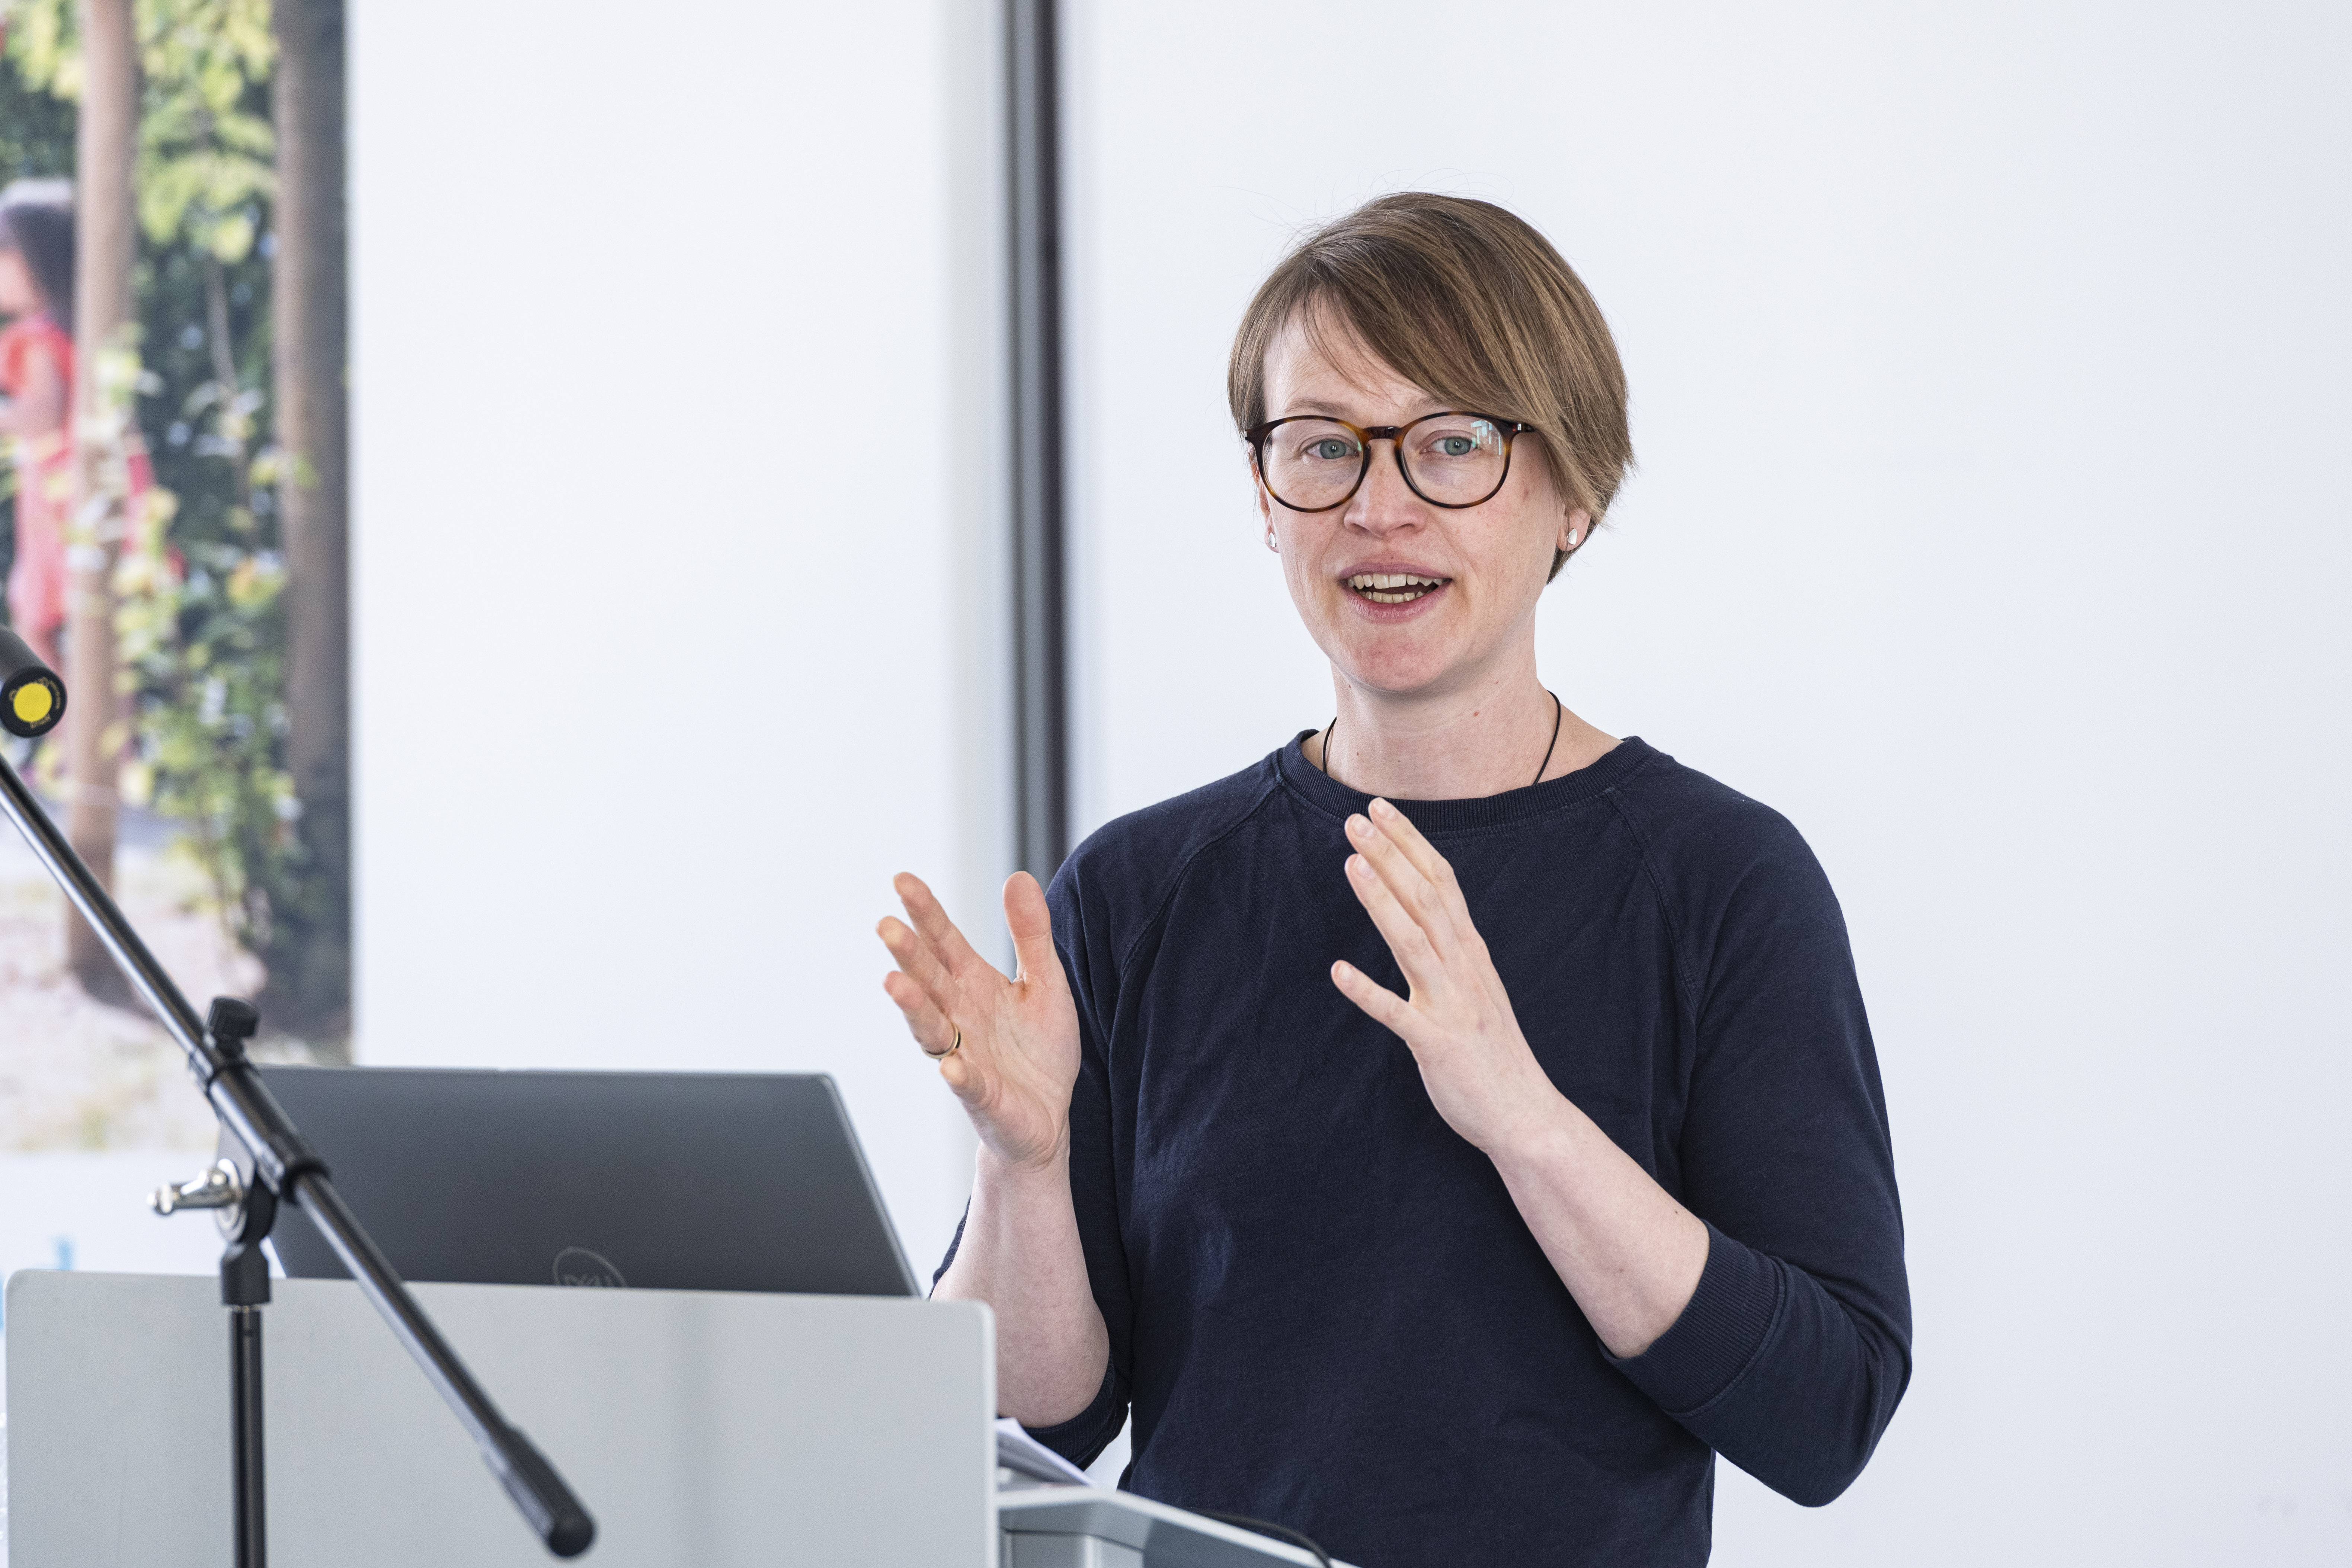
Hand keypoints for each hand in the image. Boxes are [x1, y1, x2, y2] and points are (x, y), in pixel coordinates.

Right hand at [879, 872, 1081, 1172]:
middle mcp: (960, 1016)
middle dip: (908, 954)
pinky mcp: (982, 1095)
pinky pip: (967, 1084)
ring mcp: (966, 1055)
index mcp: (974, 984)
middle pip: (928, 980)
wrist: (1050, 1114)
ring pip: (931, 1028)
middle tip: (886, 925)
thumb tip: (1018, 877)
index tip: (902, 880)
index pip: (944, 942)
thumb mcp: (1045, 982)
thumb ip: (1031, 934)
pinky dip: (959, 1074)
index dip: (925, 913)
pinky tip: (951, 1065)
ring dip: (913, 1007)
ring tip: (896, 983)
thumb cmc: (1039, 1048)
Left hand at [1331, 798, 1564, 1155]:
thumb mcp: (1477, 986)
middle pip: (1425, 899)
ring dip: (1380, 901)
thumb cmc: (1492, 1050)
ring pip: (1413, 942)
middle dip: (1390, 856)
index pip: (1440, 881)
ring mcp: (1452, 1005)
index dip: (1410, 843)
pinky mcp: (1436, 1044)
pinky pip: (1398, 1014)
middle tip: (1355, 819)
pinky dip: (1369, 991)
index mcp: (1471, 952)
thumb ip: (1451, 948)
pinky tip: (1338, 972)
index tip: (1379, 809)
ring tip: (1350, 864)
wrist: (1525, 1113)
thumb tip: (1421, 910)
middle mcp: (1463, 969)